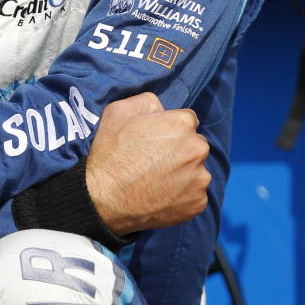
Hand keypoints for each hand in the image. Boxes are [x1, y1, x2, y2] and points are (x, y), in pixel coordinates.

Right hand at [85, 93, 210, 235]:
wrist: (104, 200)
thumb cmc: (110, 155)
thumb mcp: (118, 111)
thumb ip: (147, 102)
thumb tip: (161, 108)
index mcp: (182, 124)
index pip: (187, 121)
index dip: (170, 130)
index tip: (155, 143)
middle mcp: (198, 149)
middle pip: (195, 146)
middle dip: (180, 151)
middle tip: (154, 163)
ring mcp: (200, 178)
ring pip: (196, 172)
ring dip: (182, 174)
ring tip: (156, 182)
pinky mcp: (198, 203)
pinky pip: (194, 196)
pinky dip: (181, 197)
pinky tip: (160, 197)